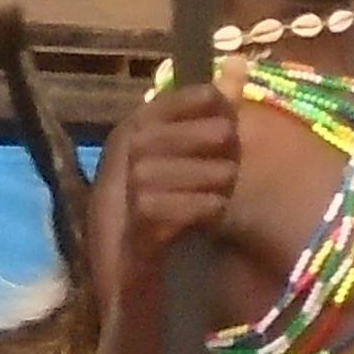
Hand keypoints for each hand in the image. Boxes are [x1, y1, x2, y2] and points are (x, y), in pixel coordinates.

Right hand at [94, 81, 243, 294]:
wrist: (142, 293)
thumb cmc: (172, 220)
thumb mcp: (194, 161)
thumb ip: (213, 113)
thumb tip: (238, 59)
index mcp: (131, 135)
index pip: (168, 101)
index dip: (200, 104)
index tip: (227, 116)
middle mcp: (116, 161)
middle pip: (162, 133)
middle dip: (205, 143)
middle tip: (230, 162)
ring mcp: (115, 199)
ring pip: (162, 170)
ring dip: (205, 179)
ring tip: (222, 193)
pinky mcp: (126, 235)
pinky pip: (158, 208)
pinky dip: (194, 208)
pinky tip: (211, 214)